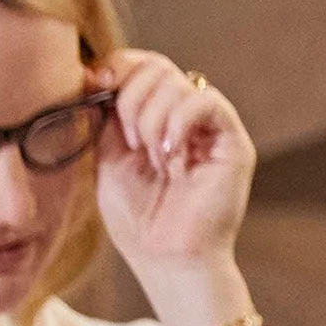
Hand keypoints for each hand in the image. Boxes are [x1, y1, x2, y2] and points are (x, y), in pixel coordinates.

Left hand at [93, 48, 255, 280]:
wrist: (167, 260)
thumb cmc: (139, 221)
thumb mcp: (106, 155)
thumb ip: (104, 112)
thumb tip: (92, 69)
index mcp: (157, 119)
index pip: (141, 65)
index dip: (118, 66)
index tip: (96, 85)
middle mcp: (186, 119)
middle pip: (157, 66)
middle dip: (131, 97)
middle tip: (131, 142)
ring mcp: (211, 130)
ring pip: (176, 82)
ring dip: (152, 119)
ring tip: (154, 160)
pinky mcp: (233, 144)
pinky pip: (206, 100)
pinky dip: (179, 120)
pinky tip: (172, 154)